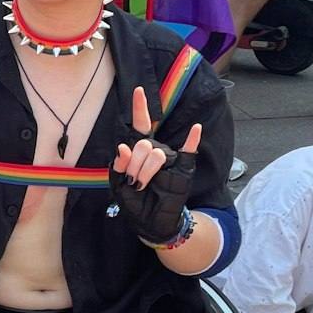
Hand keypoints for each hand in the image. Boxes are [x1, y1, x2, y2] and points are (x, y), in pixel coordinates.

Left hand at [109, 86, 200, 244]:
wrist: (150, 221)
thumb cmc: (133, 200)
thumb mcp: (117, 183)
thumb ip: (119, 164)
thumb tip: (123, 146)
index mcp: (138, 151)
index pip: (138, 126)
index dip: (139, 108)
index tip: (138, 90)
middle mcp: (154, 150)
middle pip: (142, 144)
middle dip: (133, 165)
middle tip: (132, 182)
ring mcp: (170, 158)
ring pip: (155, 153)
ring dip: (144, 172)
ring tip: (141, 185)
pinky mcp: (182, 168)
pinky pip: (189, 151)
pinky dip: (193, 139)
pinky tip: (196, 129)